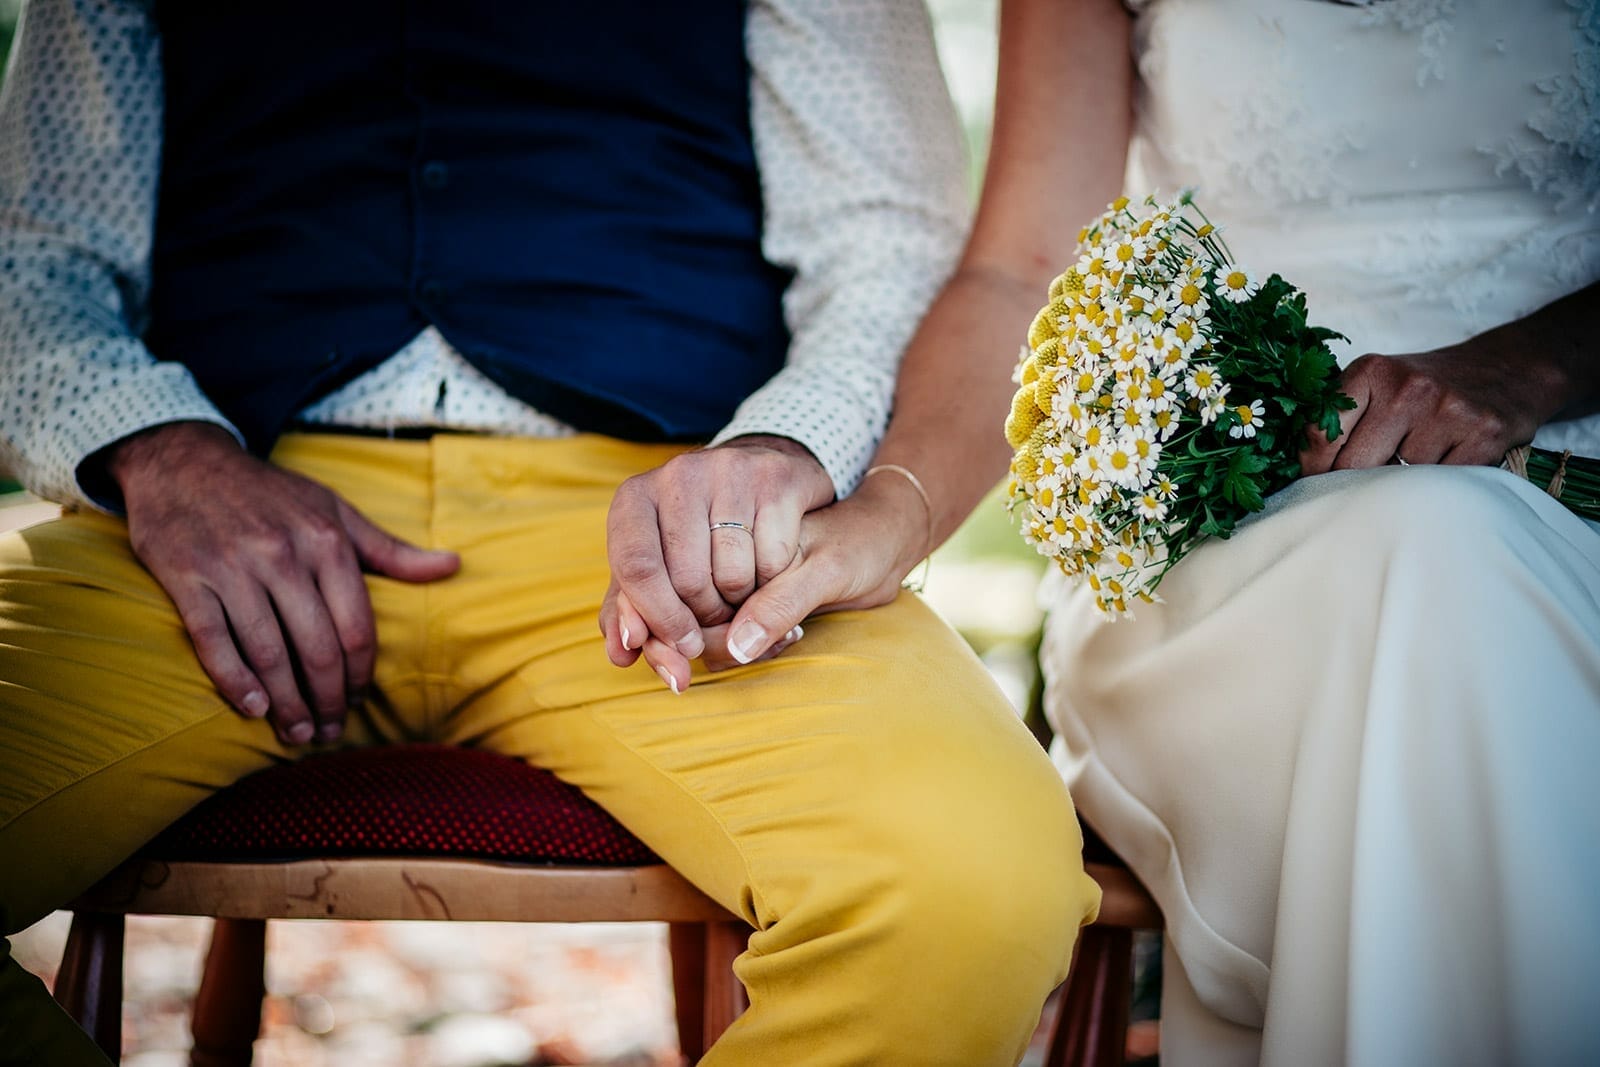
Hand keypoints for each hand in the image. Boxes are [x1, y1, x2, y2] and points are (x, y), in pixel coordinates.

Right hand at [109, 422, 459, 745]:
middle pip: (317, 648)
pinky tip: (253, 708)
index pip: (356, 627)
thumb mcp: (337, 512)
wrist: (186, 462)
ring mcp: (232, 567)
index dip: (361, 674)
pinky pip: (213, 639)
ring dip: (286, 703)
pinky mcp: (186, 577)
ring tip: (297, 732)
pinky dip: (234, 680)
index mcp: (326, 542)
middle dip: (328, 699)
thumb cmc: (272, 496)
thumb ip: (391, 550)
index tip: (359, 700)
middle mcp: (282, 555)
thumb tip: (453, 566)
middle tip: (330, 731)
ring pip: (268, 652)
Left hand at [603, 467, 926, 689]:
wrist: (760, 481)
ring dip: (742, 605)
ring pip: (733, 574)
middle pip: (687, 579)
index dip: (659, 618)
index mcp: (634, 497)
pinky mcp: (776, 478)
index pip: (635, 566)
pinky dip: (774, 581)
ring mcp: (729, 470)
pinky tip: (769, 571)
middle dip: (706, 618)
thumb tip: (622, 653)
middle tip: (719, 619)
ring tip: (742, 593)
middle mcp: (678, 474)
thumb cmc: (697, 537)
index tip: (683, 647)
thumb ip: (631, 614)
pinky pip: (774, 559)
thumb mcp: (657, 568)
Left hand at [1299, 339, 1571, 473]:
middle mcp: (1408, 388)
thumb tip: (1295, 468)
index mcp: (1370, 372)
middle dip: (1350, 487)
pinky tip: (1440, 473)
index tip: (1308, 488)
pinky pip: (1441, 485)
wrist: (1509, 369)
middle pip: (1354, 467)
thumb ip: (1339, 415)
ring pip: (1399, 481)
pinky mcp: (1483, 435)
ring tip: (1408, 474)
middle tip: (1352, 497)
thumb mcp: (1378, 383)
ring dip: (1399, 487)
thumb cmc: (1427, 387)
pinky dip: (1436, 489)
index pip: (1321, 435)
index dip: (1310, 470)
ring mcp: (1448, 411)